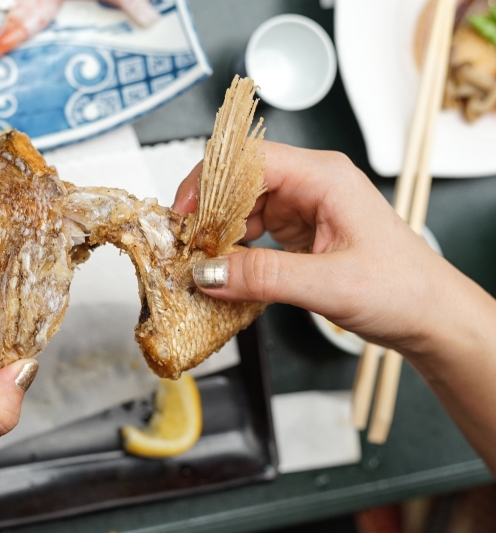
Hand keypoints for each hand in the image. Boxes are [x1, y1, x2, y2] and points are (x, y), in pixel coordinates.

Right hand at [176, 141, 488, 359]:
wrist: (430, 315)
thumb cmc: (402, 290)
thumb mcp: (329, 285)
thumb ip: (264, 277)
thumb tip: (208, 272)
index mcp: (325, 177)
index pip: (251, 159)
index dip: (210, 180)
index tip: (184, 215)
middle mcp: (313, 184)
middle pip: (241, 179)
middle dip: (209, 209)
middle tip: (186, 245)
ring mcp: (306, 205)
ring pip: (244, 204)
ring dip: (219, 230)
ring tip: (202, 260)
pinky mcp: (301, 229)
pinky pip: (255, 228)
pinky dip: (235, 246)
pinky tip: (227, 267)